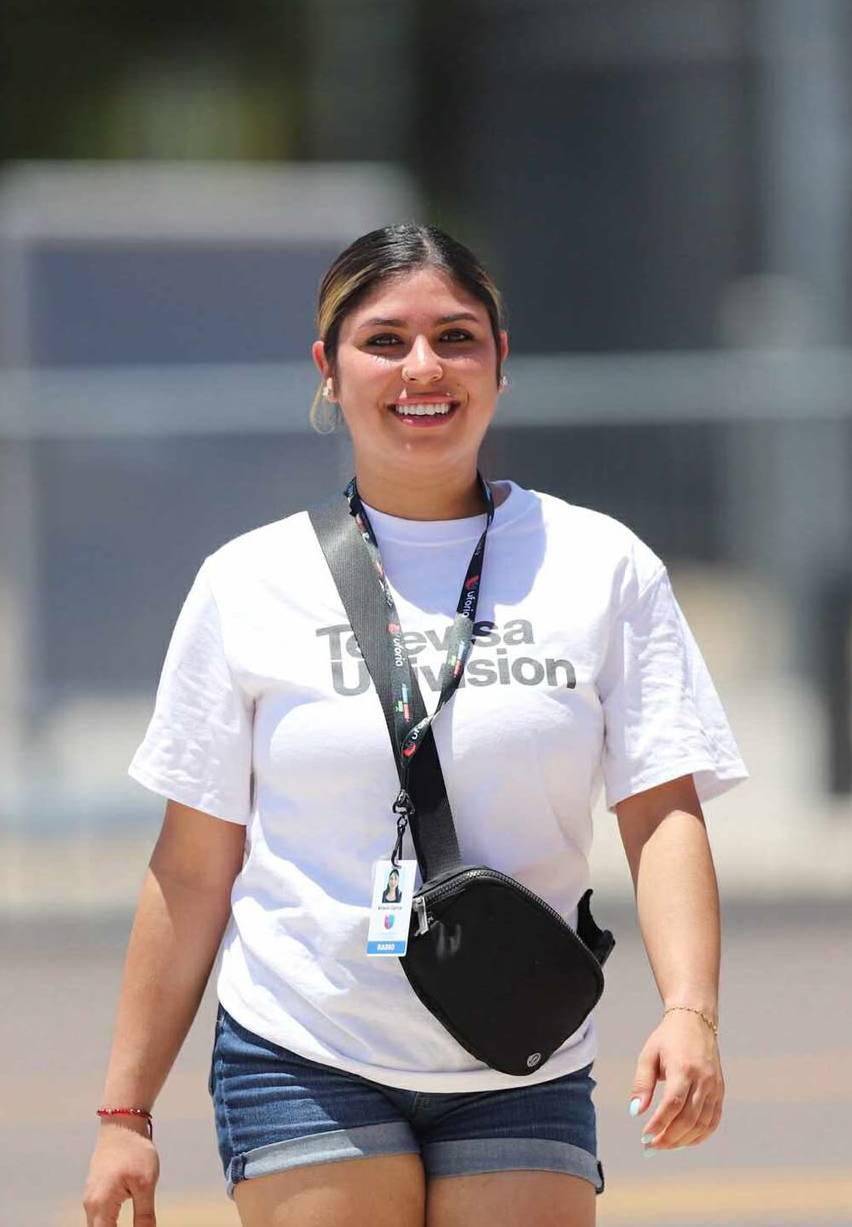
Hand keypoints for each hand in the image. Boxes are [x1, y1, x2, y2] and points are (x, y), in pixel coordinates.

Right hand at [83, 1117, 159, 1225]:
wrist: (122, 1124)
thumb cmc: (135, 1151)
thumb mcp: (146, 1183)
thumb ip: (145, 1215)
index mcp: (101, 1205)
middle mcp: (91, 1204)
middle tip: (139, 1226)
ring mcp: (91, 1197)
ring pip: (97, 1226)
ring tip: (135, 1224)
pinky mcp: (96, 1191)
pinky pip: (98, 1217)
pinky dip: (108, 1224)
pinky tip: (119, 1225)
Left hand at [628, 1010, 723, 1149]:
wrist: (695, 1020)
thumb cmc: (668, 1038)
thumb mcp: (648, 1055)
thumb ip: (642, 1084)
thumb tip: (636, 1112)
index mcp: (684, 1068)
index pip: (673, 1104)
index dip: (659, 1124)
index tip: (644, 1136)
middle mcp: (703, 1079)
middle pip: (688, 1118)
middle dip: (668, 1137)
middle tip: (650, 1147)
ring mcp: (714, 1087)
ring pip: (702, 1124)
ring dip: (682, 1140)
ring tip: (663, 1145)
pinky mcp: (720, 1091)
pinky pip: (713, 1121)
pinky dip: (699, 1136)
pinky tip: (683, 1140)